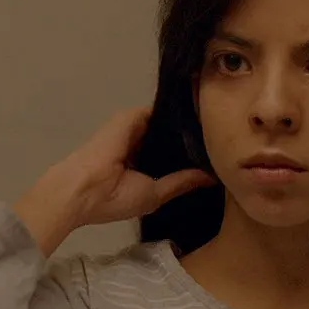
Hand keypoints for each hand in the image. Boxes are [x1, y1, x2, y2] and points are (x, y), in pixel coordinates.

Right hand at [16, 107, 214, 255]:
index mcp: (142, 165)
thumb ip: (182, 182)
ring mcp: (135, 129)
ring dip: (185, 125)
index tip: (218, 153)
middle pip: (170, 137)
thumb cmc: (117, 198)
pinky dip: (176, 114)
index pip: (171, 155)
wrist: (85, 188)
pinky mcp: (132, 116)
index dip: (190, 155)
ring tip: (217, 124)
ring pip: (167, 123)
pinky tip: (200, 114)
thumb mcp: (156, 194)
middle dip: (190, 138)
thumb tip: (211, 177)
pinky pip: (159, 111)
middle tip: (223, 138)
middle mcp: (140, 145)